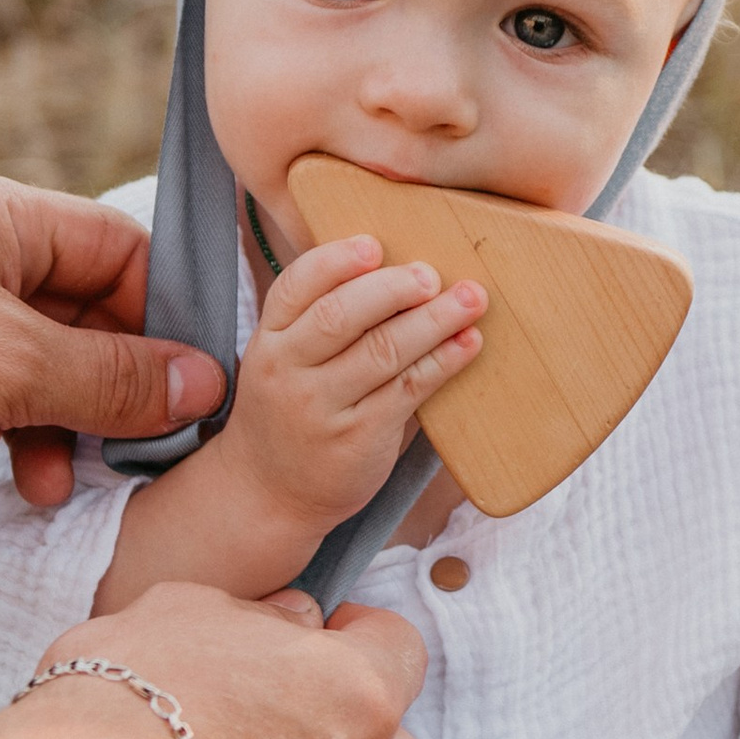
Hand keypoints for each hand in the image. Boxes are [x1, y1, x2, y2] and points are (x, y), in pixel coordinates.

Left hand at [0, 172, 225, 538]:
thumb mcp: (12, 373)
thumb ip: (115, 379)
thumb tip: (202, 382)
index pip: (112, 246)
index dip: (156, 317)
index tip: (185, 385)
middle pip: (65, 317)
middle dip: (91, 393)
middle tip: (117, 452)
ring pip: (12, 373)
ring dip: (36, 433)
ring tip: (37, 484)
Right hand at [217, 236, 483, 553]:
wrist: (268, 493)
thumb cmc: (290, 411)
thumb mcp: (284, 361)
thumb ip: (322, 321)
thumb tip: (400, 269)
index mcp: (269, 339)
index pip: (297, 286)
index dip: (337, 261)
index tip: (375, 245)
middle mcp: (288, 371)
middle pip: (341, 315)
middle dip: (393, 288)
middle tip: (432, 274)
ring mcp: (321, 407)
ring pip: (382, 351)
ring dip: (433, 320)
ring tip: (471, 299)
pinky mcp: (357, 438)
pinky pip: (407, 390)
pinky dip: (443, 362)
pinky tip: (468, 343)